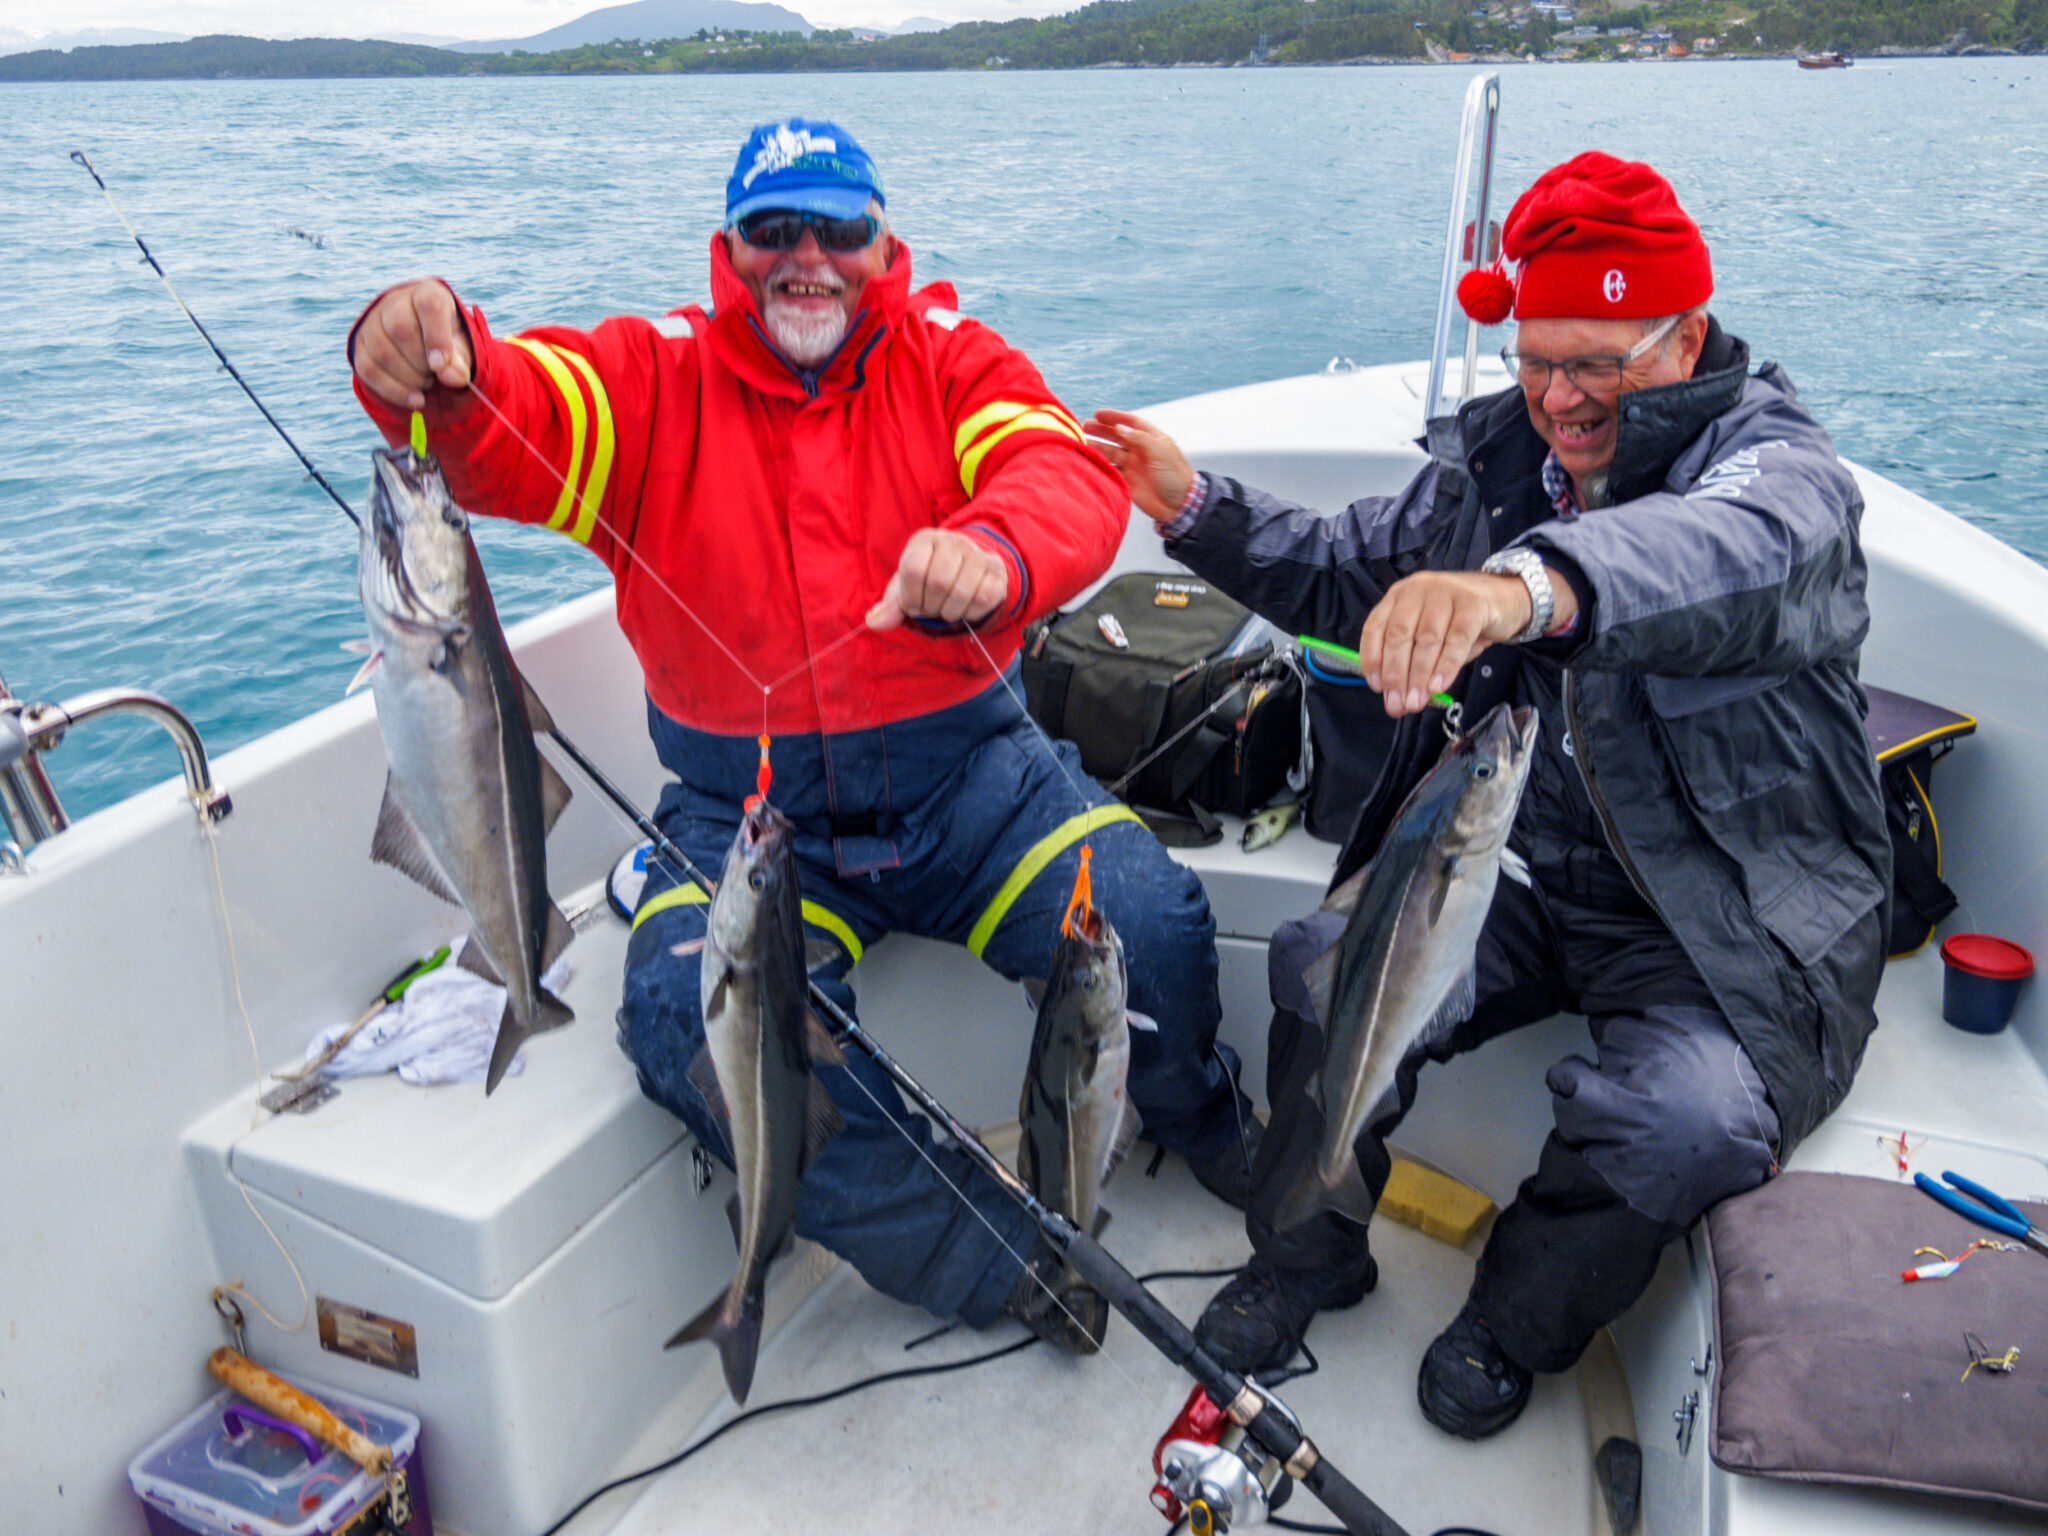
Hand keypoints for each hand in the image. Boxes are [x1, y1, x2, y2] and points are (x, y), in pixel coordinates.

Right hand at [352, 280, 473, 409]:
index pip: (428, 306)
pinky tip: (413, 399)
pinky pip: (368, 369)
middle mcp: (395, 302)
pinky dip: (393, 390)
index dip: (436, 337)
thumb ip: (460, 360)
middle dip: (421, 363)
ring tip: (427, 384)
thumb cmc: (446, 341)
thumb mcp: (461, 347)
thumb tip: (454, 378)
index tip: (440, 366)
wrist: (421, 341)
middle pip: (400, 329)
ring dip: (408, 378)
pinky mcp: (359, 344)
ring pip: (382, 351)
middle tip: (435, 376)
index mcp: (426, 294)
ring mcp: (372, 322)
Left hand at [866, 529, 1009, 629]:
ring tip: (945, 609)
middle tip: (930, 609)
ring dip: (949, 612)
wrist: (966, 571)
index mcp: (924, 540)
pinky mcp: (996, 571)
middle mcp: (952, 541)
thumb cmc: (928, 580)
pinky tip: (964, 608)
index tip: (912, 604)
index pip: (913, 569)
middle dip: (930, 606)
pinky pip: (982, 599)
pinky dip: (969, 613)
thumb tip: (873, 622)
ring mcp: (977, 554)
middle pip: (938, 581)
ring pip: (961, 592)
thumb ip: (889, 606)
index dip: (910, 596)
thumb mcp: (905, 590)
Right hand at [1081, 409, 1193, 523]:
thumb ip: (1140, 439)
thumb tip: (1121, 428)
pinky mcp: (1128, 481)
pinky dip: (1100, 466)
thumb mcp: (1160, 452)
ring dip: (1098, 448)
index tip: (1098, 414)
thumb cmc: (1176, 477)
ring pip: (1112, 453)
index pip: (1131, 423)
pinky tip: (1090, 462)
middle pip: (1118, 436)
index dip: (1115, 417)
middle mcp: (1141, 450)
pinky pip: (1111, 470)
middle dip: (1101, 431)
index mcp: (1151, 439)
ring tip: (1082, 443)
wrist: (1179, 505)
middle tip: (1084, 426)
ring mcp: (1133, 466)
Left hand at [1358, 571, 1539, 716]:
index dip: (1372, 660)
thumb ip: (1412, 657)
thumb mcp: (1430, 635)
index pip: (1375, 628)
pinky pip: (1457, 639)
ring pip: (1427, 639)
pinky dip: (1446, 666)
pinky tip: (1439, 686)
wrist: (1505, 598)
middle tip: (1398, 704)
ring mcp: (1446, 593)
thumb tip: (1398, 693)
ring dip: (1419, 675)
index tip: (1377, 688)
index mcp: (1399, 596)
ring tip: (1416, 702)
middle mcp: (1418, 589)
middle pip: (1399, 635)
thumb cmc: (1460, 620)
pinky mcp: (1473, 604)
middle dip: (1396, 675)